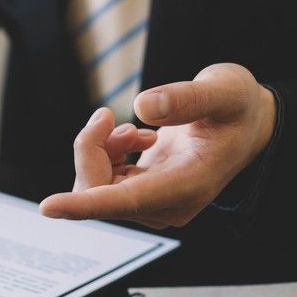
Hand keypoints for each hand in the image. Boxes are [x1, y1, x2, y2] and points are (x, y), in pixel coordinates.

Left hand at [40, 63, 276, 227]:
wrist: (247, 127)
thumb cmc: (238, 108)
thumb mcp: (225, 90)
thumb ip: (189, 97)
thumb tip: (144, 106)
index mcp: (188, 186)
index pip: (126, 201)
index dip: (85, 204)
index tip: (50, 207)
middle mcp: (166, 205)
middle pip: (99, 190)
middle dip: (91, 149)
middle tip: (105, 115)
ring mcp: (151, 204)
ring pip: (96, 186)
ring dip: (100, 149)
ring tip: (130, 128)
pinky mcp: (140, 196)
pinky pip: (101, 182)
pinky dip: (106, 152)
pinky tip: (134, 136)